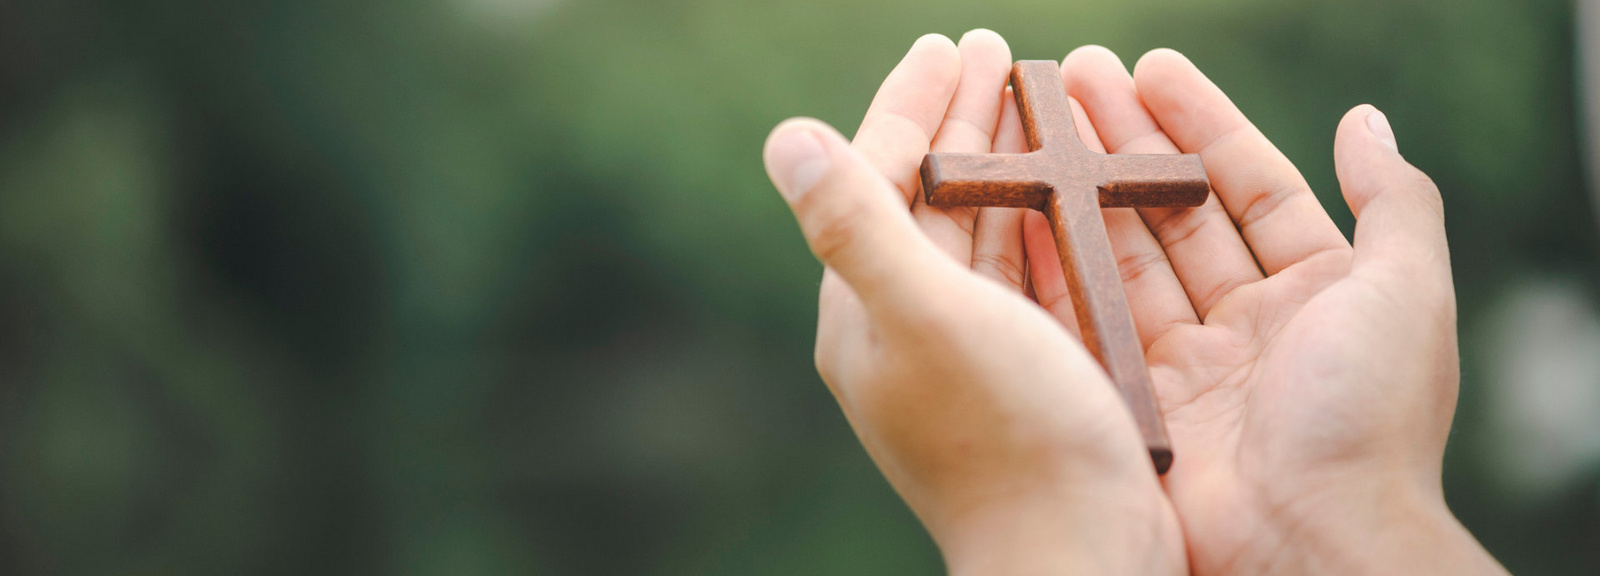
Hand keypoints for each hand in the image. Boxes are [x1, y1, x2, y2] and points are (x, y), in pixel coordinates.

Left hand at [762, 32, 1183, 574]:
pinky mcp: (1022, 372)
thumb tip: (783, 136)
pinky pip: (1025, 270)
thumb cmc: (1006, 437)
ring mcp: (964, 352)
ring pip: (980, 231)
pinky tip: (1074, 186)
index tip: (949, 41)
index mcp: (864, 311)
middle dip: (961, 119)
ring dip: (1006, 159)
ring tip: (1038, 97)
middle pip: (930, 197)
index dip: (912, 104)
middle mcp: (905, 327)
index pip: (878, 179)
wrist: (1075, 556)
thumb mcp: (924, 316)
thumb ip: (853, 223)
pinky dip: (1043, 216)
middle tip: (996, 48)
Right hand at [1023, 46, 1507, 574]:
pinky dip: (1055, 264)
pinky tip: (1022, 208)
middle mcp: (1246, 327)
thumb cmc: (1366, 417)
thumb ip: (1393, 201)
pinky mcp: (1133, 404)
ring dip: (1082, 190)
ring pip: (1123, 260)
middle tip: (1072, 79)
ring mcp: (1184, 368)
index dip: (1201, 124)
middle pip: (1174, 215)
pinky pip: (1089, 320)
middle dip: (1125, 144)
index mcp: (1316, 295)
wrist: (1308, 544)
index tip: (1150, 68)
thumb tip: (1366, 119)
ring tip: (1034, 126)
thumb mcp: (1405, 292)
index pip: (1250, 187)